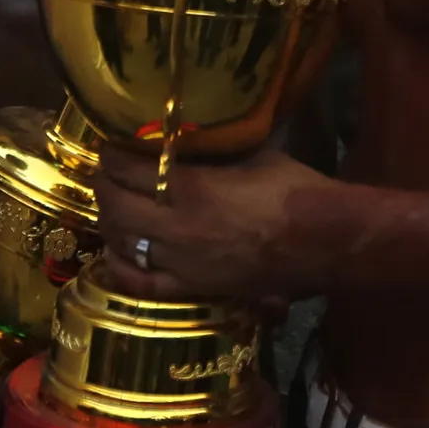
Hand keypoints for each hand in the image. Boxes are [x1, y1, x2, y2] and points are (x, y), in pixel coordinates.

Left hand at [93, 146, 336, 301]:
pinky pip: (143, 284)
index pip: (130, 170)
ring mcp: (182, 262)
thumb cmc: (294, 191)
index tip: (109, 147)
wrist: (324, 242)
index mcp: (192, 189)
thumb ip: (214, 153)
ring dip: (110, 222)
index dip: (112, 157)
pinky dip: (122, 268)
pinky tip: (116, 255)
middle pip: (117, 207)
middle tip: (105, 173)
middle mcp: (177, 227)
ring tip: (112, 207)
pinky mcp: (194, 287)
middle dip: (104, 186)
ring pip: (123, 243)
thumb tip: (191, 139)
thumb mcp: (251, 155)